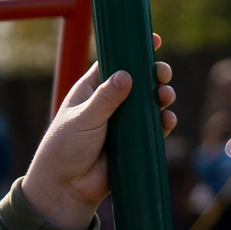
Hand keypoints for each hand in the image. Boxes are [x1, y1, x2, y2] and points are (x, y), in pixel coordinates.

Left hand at [21, 34, 174, 229]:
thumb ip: (106, 98)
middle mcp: (110, 103)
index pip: (114, 64)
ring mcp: (124, 122)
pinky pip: (155, 127)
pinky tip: (166, 120)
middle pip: (139, 81)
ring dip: (162, 96)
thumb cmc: (64, 149)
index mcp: (91, 91)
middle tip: (162, 73)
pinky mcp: (136, 141)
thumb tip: (127, 74)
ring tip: (165, 97)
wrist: (66, 189)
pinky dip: (164, 122)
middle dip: (154, 74)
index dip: (133, 51)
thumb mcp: (82, 120)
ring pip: (151, 102)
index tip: (152, 40)